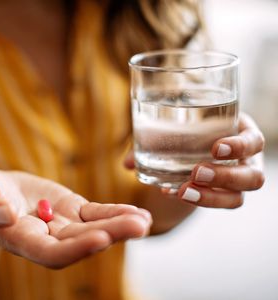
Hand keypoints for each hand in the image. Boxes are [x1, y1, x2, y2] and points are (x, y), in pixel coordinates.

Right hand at [0, 166, 151, 268]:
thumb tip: (5, 215)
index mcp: (19, 239)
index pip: (50, 253)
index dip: (75, 248)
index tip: (100, 238)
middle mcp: (45, 238)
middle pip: (80, 242)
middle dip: (109, 234)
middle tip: (138, 226)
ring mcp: (61, 224)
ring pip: (93, 228)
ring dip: (119, 225)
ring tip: (144, 220)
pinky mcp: (71, 209)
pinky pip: (95, 213)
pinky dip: (115, 212)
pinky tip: (137, 213)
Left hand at [124, 113, 264, 207]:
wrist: (193, 144)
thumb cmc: (191, 127)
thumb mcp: (179, 124)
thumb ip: (154, 137)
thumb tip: (127, 163)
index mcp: (241, 134)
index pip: (254, 142)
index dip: (240, 146)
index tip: (216, 148)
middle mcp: (246, 161)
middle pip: (252, 177)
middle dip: (224, 177)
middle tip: (195, 173)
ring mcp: (236, 181)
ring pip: (237, 198)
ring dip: (211, 197)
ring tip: (182, 191)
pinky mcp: (223, 195)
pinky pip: (216, 204)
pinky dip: (195, 200)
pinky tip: (171, 194)